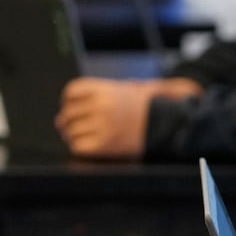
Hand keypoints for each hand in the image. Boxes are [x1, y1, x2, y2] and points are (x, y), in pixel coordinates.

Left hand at [56, 77, 195, 157]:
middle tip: (73, 125)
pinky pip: (79, 146)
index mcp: (104, 90)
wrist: (168, 124)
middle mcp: (101, 106)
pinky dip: (80, 147)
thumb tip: (67, 109)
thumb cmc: (148, 107)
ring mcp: (102, 126)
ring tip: (82, 136)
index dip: (68, 100)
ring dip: (73, 135)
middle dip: (68, 120)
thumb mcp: (126, 88)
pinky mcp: (105, 145)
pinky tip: (88, 144)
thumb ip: (100, 93)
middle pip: (68, 113)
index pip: (71, 92)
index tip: (71, 106)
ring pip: (71, 132)